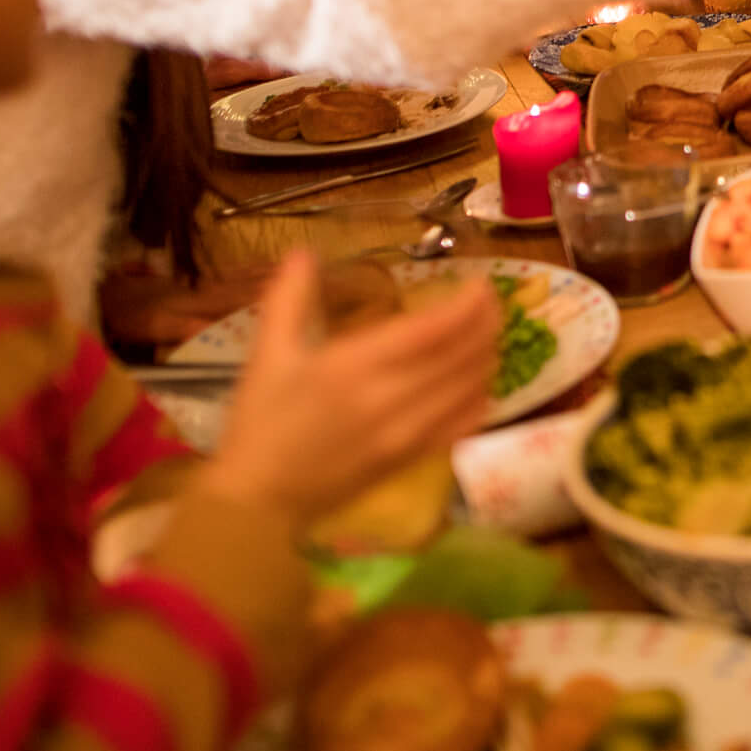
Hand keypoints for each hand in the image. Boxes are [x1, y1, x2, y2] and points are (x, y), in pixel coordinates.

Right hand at [196, 252, 498, 526]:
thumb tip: (304, 251)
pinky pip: (463, 425)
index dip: (467, 304)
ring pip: (470, 388)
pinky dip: (480, 398)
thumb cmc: (261, 421)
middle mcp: (391, 398)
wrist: (260, 499)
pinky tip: (479, 382)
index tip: (480, 283)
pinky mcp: (411, 459)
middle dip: (486, 323)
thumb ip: (289, 297)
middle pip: (462, 355)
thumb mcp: (267, 353)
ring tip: (486, 334)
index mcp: (356, 365)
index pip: (433, 329)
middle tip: (490, 302)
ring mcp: (407, 433)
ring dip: (487, 356)